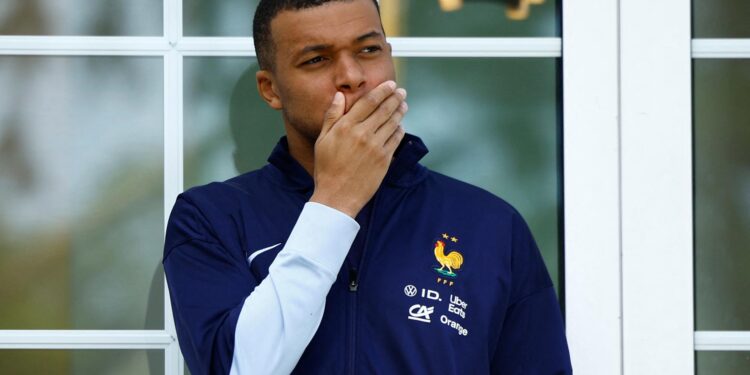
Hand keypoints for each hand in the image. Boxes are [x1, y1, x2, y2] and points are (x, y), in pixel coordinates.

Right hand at [309, 80, 407, 217]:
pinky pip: (396, 139)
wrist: (337, 196)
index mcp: (346, 127)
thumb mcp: (322, 140)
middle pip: (384, 109)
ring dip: (400, 111)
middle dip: (395, 97)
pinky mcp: (384, 160)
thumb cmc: (326, 168)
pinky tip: (400, 125)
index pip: (369, 102)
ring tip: (403, 104)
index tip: (390, 84)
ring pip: (393, 123)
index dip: (382, 91)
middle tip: (401, 91)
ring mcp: (375, 147)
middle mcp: (362, 134)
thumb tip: (339, 96)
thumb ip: (332, 116)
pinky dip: (399, 130)